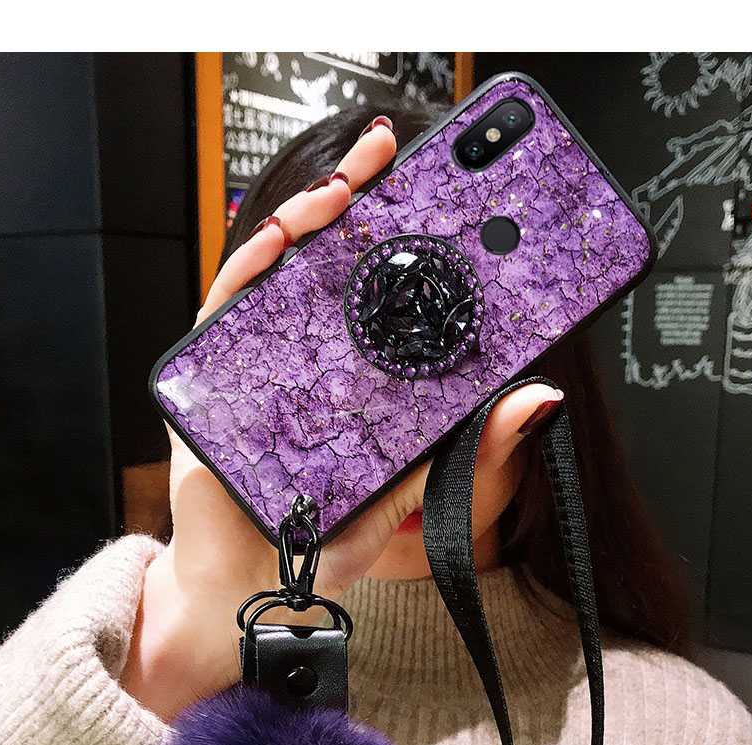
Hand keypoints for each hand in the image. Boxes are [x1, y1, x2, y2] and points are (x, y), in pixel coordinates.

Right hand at [121, 119, 562, 719]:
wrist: (254, 586)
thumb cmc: (329, 537)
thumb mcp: (417, 489)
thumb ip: (474, 449)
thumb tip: (539, 396)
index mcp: (358, 375)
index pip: (384, 290)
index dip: (408, 236)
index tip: (441, 194)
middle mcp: (309, 358)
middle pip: (330, 264)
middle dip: (357, 201)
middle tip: (386, 152)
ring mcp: (260, 362)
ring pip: (280, 274)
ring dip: (307, 221)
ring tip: (342, 189)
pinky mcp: (212, 380)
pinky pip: (225, 312)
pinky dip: (250, 271)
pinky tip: (281, 242)